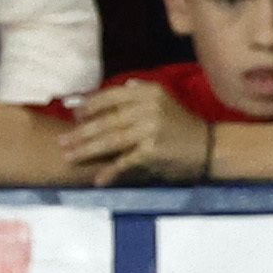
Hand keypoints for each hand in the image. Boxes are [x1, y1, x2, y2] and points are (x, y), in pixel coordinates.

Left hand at [62, 82, 211, 184]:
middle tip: (61, 141)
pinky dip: (111, 171)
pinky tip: (98, 179)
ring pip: (110, 140)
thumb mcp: (163, 100)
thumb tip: (108, 93)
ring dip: (87, 150)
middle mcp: (147, 109)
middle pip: (106, 121)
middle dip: (81, 133)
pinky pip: (126, 162)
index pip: (110, 97)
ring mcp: (150, 130)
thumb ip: (137, 94)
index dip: (88, 107)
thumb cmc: (182, 125)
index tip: (73, 115)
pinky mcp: (153, 152)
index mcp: (147, 93)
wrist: (210, 147)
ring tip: (69, 157)